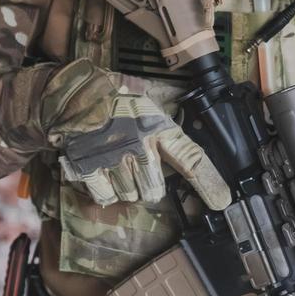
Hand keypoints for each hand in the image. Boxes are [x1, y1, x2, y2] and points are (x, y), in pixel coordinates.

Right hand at [42, 59, 230, 210]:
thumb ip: (172, 112)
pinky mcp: (90, 168)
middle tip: (139, 167)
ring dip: (127, 187)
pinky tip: (104, 173)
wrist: (73, 94)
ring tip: (119, 165)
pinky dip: (106, 190)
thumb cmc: (114, 95)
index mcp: (158, 126)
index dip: (209, 182)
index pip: (189, 158)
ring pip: (131, 195)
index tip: (221, 201)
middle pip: (155, 190)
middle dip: (149, 184)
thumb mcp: (150, 96)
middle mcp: (138, 146)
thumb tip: (199, 115)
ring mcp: (113, 159)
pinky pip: (106, 196)